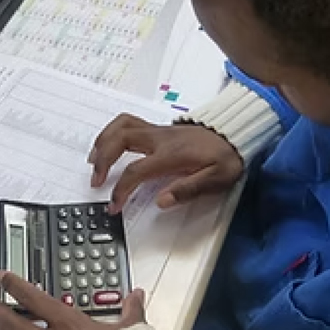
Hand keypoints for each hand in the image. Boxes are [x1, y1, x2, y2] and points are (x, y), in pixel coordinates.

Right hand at [89, 114, 243, 212]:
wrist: (236, 134)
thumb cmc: (227, 157)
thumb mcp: (217, 178)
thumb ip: (188, 190)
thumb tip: (162, 201)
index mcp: (171, 154)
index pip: (136, 171)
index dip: (120, 190)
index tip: (113, 206)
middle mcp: (160, 139)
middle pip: (120, 140)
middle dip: (102, 160)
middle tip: (96, 181)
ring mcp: (158, 131)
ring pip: (121, 126)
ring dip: (103, 142)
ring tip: (93, 160)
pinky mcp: (158, 129)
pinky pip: (128, 123)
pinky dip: (112, 132)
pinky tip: (108, 144)